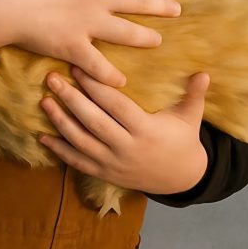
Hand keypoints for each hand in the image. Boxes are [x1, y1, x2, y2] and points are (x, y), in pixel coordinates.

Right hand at [0, 0, 180, 86]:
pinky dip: (110, 74)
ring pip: (126, 32)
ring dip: (145, 38)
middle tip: (176, 11)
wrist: (4, 4)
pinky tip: (121, 81)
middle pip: (138, 1)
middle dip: (160, 6)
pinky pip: (98, 64)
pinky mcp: (74, 46)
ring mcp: (88, 24)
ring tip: (156, 41)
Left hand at [39, 67, 209, 194]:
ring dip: (60, 121)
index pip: (116, 105)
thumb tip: (204, 72)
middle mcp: (126, 148)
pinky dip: (60, 150)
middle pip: (93, 122)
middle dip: (71, 99)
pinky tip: (43, 136)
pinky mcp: (104, 174)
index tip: (79, 69)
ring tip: (44, 101)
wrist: (180, 179)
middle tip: (52, 79)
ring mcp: (113, 164)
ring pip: (81, 142)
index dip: (96, 87)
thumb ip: (194, 95)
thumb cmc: (183, 140)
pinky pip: (78, 162)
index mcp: (146, 131)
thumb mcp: (190, 118)